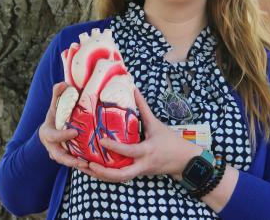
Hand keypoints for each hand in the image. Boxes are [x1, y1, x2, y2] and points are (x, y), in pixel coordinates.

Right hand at [39, 82, 89, 170]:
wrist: (51, 130)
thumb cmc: (55, 115)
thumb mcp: (54, 105)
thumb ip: (57, 95)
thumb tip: (64, 83)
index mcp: (47, 133)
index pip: (53, 136)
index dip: (63, 136)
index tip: (74, 133)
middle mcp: (51, 147)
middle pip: (59, 156)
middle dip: (70, 160)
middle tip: (83, 161)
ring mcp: (59, 155)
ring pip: (67, 163)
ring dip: (78, 166)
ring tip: (91, 167)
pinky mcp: (68, 159)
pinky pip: (75, 164)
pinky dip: (84, 166)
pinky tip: (97, 167)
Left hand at [86, 89, 201, 182]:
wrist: (183, 160)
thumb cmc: (170, 141)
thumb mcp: (156, 124)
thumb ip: (143, 107)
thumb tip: (134, 89)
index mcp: (147, 150)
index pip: (129, 151)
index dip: (115, 147)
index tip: (101, 140)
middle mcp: (142, 164)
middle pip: (121, 175)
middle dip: (103, 173)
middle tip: (88, 165)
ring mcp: (139, 172)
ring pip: (118, 179)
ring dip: (102, 176)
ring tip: (86, 168)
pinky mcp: (138, 174)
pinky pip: (121, 177)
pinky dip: (108, 175)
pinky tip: (96, 169)